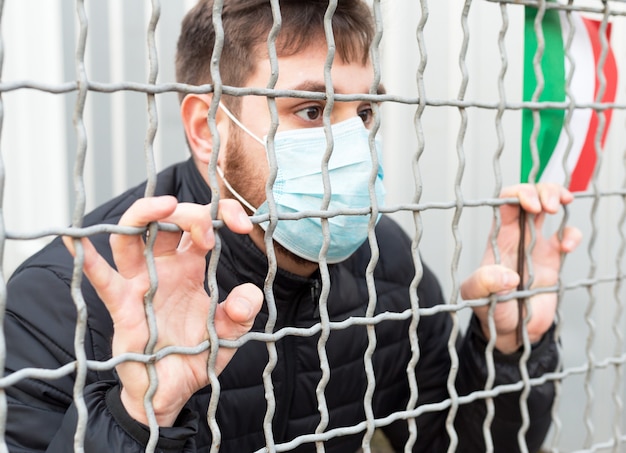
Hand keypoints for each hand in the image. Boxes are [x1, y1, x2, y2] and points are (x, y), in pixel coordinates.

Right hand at [63, 196, 262, 425]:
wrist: (173, 391)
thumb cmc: (196, 355)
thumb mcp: (230, 332)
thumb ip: (243, 312)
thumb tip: (244, 298)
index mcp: (190, 266)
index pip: (200, 226)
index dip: (220, 214)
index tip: (241, 224)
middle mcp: (163, 269)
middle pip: (164, 223)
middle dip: (187, 212)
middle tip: (209, 225)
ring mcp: (140, 285)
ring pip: (130, 239)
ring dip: (145, 215)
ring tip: (166, 205)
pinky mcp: (123, 308)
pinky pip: (104, 282)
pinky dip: (88, 262)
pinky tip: (75, 242)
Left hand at [460, 184, 581, 353]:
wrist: (510, 329)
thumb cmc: (489, 308)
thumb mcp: (476, 295)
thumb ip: (484, 283)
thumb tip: (508, 276)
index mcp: (498, 237)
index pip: (505, 202)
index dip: (518, 194)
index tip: (530, 205)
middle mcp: (517, 235)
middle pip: (530, 195)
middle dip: (541, 190)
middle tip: (548, 205)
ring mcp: (536, 244)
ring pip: (549, 206)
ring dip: (557, 198)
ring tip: (558, 207)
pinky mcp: (553, 259)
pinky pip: (567, 236)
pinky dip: (573, 234)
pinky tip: (568, 246)